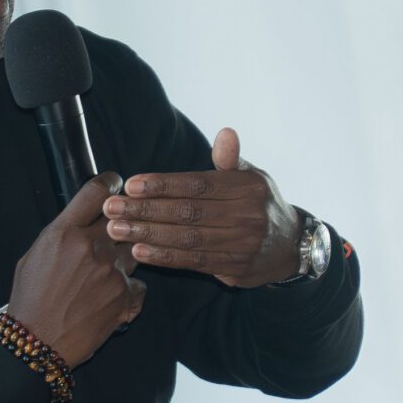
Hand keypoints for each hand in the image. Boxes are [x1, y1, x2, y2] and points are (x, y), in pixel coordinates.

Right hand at [10, 173, 147, 364]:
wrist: (37, 342)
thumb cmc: (29, 300)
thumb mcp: (33, 257)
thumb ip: (61, 235)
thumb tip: (82, 222)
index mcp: (64, 232)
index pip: (96, 192)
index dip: (110, 184)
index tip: (116, 185)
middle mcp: (90, 246)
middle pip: (121, 220)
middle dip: (120, 225)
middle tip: (116, 232)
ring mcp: (111, 271)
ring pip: (133, 250)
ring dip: (124, 259)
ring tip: (105, 276)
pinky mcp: (125, 296)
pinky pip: (138, 284)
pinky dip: (129, 291)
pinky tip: (112, 300)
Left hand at [104, 128, 301, 287]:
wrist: (290, 246)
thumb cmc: (260, 204)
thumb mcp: (252, 176)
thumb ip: (231, 159)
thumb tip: (225, 133)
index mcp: (247, 188)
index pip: (198, 185)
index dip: (163, 185)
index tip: (131, 185)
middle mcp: (246, 217)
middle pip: (187, 213)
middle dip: (145, 210)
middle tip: (112, 208)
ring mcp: (241, 245)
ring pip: (187, 239)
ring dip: (147, 234)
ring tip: (116, 229)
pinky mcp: (234, 269)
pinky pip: (193, 262)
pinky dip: (164, 256)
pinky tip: (139, 250)